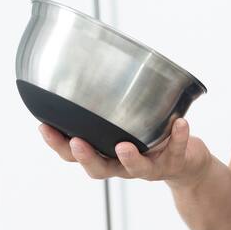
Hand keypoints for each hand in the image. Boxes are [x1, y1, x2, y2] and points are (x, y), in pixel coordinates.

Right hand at [38, 117, 211, 188]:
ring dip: (129, 158)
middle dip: (86, 157)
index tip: (44, 126)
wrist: (186, 164)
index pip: (73, 154)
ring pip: (136, 169)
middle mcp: (123, 165)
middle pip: (99, 169)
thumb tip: (82, 60)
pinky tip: (181, 122)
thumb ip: (105, 105)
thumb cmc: (148, 138)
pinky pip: (177, 150)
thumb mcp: (123, 121)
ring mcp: (149, 167)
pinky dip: (179, 137)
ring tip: (124, 145)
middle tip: (77, 143)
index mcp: (105, 154)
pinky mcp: (175, 162)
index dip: (58, 144)